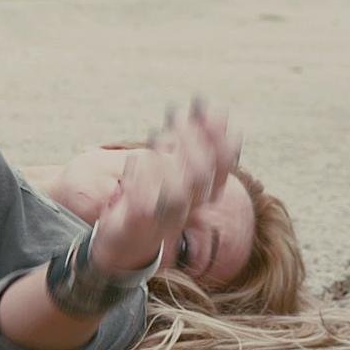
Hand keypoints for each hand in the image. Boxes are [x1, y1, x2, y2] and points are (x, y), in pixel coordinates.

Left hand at [90, 97, 240, 272]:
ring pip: (179, 192)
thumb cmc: (153, 195)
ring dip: (168, 158)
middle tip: (176, 115)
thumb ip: (191, 141)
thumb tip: (213, 107)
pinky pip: (145, 204)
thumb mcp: (174, 167)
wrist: (125, 243)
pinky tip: (135, 160)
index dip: (221, 138)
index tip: (214, 109)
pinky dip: (141, 180)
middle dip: (191, 141)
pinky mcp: (139, 223)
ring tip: (157, 134)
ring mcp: (165, 216)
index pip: (224, 166)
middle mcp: (189, 205)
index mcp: (201, 192)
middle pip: (201, 174)